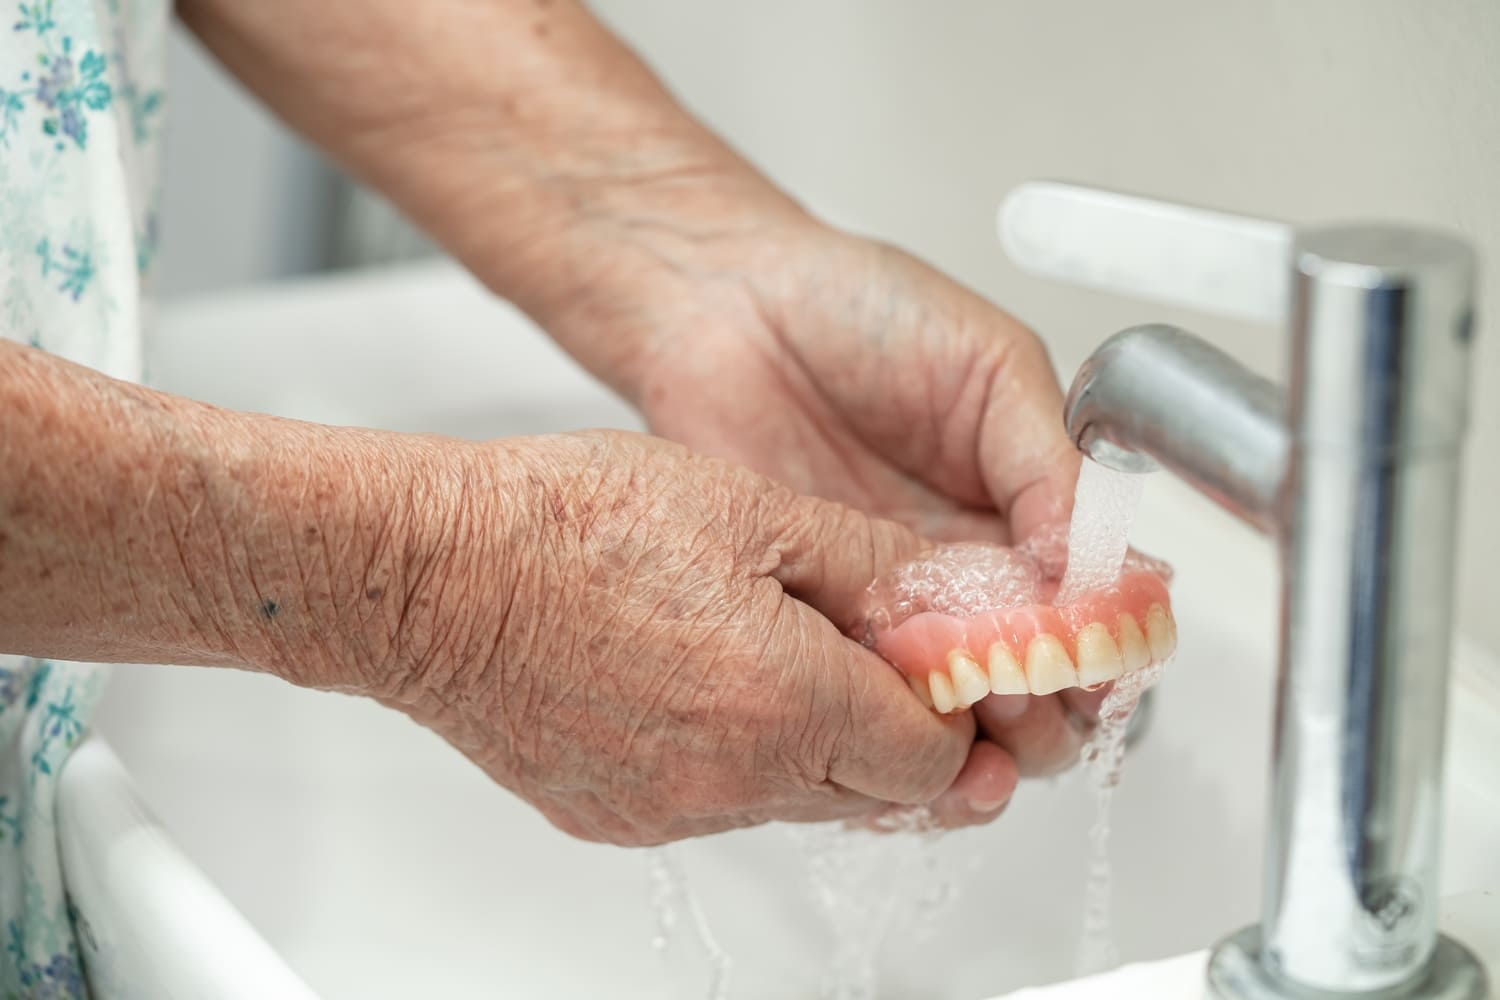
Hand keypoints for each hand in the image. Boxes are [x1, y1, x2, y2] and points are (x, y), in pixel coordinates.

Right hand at [378, 430, 995, 844]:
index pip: (932, 761)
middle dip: (894, 736)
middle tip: (870, 660)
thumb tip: (936, 602)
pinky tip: (698, 681)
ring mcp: (672, 812)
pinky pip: (717, 806)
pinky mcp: (618, 820)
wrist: (430, 576)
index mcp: (787, 701)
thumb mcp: (748, 507)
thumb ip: (865, 563)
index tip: (936, 668)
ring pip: (796, 803)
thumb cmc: (568, 525)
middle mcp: (735, 780)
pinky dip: (735, 758)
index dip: (950, 713)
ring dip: (814, 745)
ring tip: (771, 653)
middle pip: (874, 797)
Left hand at [548, 206, 1097, 799]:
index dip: (1104, 644)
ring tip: (973, 721)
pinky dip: (893, 724)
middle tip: (1031, 699)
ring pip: (957, 701)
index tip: (1096, 660)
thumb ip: (1045, 460)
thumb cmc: (856, 310)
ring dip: (979, 730)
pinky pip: (867, 692)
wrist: (726, 308)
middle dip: (1051, 704)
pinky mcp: (820, 617)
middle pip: (1036, 673)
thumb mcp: (987, 362)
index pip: (1091, 602)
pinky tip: (901, 725)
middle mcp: (965, 564)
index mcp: (1024, 504)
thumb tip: (1091, 563)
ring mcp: (892, 599)